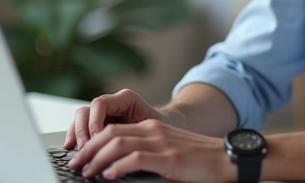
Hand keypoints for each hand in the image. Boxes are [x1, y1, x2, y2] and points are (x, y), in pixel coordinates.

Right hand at [64, 89, 171, 149]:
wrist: (166, 130)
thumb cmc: (162, 129)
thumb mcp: (151, 129)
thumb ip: (135, 134)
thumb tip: (119, 146)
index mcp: (126, 98)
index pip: (100, 104)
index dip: (94, 121)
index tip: (97, 138)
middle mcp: (112, 103)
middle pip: (86, 110)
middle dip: (82, 129)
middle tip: (85, 147)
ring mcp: (104, 113)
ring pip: (81, 117)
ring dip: (76, 133)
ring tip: (78, 150)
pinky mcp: (99, 123)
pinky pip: (83, 127)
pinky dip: (75, 136)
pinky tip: (71, 148)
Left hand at [69, 119, 234, 182]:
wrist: (227, 159)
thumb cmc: (199, 160)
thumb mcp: (169, 150)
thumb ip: (147, 153)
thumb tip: (118, 167)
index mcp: (152, 127)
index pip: (113, 129)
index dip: (93, 141)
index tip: (82, 156)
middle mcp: (153, 131)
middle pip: (110, 133)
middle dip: (89, 150)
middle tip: (77, 164)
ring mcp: (161, 144)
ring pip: (118, 144)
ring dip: (97, 159)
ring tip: (87, 172)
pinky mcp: (169, 159)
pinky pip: (135, 159)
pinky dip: (117, 167)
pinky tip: (109, 176)